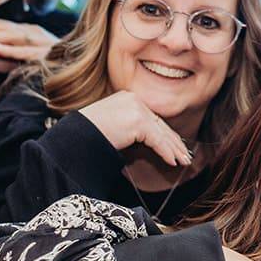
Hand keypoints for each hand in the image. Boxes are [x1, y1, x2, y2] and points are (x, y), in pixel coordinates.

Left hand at [0, 12, 60, 72]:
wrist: (82, 69)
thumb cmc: (54, 68)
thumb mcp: (26, 63)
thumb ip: (8, 61)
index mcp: (28, 33)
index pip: (1, 25)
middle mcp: (34, 33)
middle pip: (3, 28)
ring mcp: (41, 42)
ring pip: (11, 37)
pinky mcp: (46, 55)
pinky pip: (25, 52)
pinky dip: (9, 50)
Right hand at [78, 92, 193, 168]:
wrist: (74, 137)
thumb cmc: (88, 136)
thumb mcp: (112, 127)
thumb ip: (130, 129)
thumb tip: (147, 141)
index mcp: (127, 98)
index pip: (152, 118)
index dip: (166, 134)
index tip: (176, 146)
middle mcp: (133, 100)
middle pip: (160, 124)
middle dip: (174, 142)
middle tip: (185, 155)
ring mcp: (136, 109)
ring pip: (161, 132)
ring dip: (174, 149)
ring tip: (183, 161)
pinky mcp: (137, 121)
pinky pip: (157, 140)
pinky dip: (166, 152)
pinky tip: (173, 162)